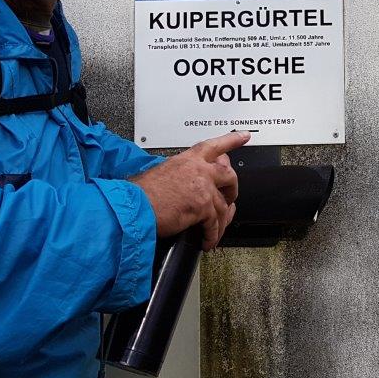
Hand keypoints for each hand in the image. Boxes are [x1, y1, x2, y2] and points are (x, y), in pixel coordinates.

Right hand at [131, 130, 247, 248]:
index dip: (232, 140)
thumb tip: (183, 183)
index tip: (245, 136)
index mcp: (188, 159)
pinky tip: (208, 241)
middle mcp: (198, 169)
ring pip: (224, 205)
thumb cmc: (140, 193)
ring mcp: (203, 187)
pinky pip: (215, 224)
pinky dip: (212, 235)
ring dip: (221, 221)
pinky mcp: (202, 206)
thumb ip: (180, 174)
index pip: (215, 145)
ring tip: (214, 231)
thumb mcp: (162, 172)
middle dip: (232, 189)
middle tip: (230, 198)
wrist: (133, 207)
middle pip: (229, 175)